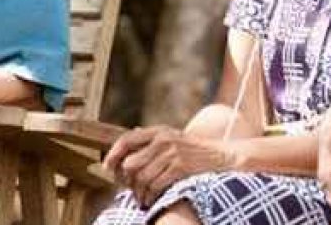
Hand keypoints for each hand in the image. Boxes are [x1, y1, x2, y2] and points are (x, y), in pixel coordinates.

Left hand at [102, 126, 233, 206]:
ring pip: (141, 177)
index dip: (113, 154)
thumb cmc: (196, 152)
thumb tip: (127, 144)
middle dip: (127, 180)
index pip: (127, 139)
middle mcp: (163, 139)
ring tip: (143, 199)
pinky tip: (153, 199)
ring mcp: (172, 153)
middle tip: (130, 190)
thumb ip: (153, 141)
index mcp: (159, 131)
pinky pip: (155, 185)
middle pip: (130, 163)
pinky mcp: (179, 167)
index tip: (107, 167)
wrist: (224, 157)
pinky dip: (151, 195)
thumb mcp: (174, 139)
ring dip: (139, 192)